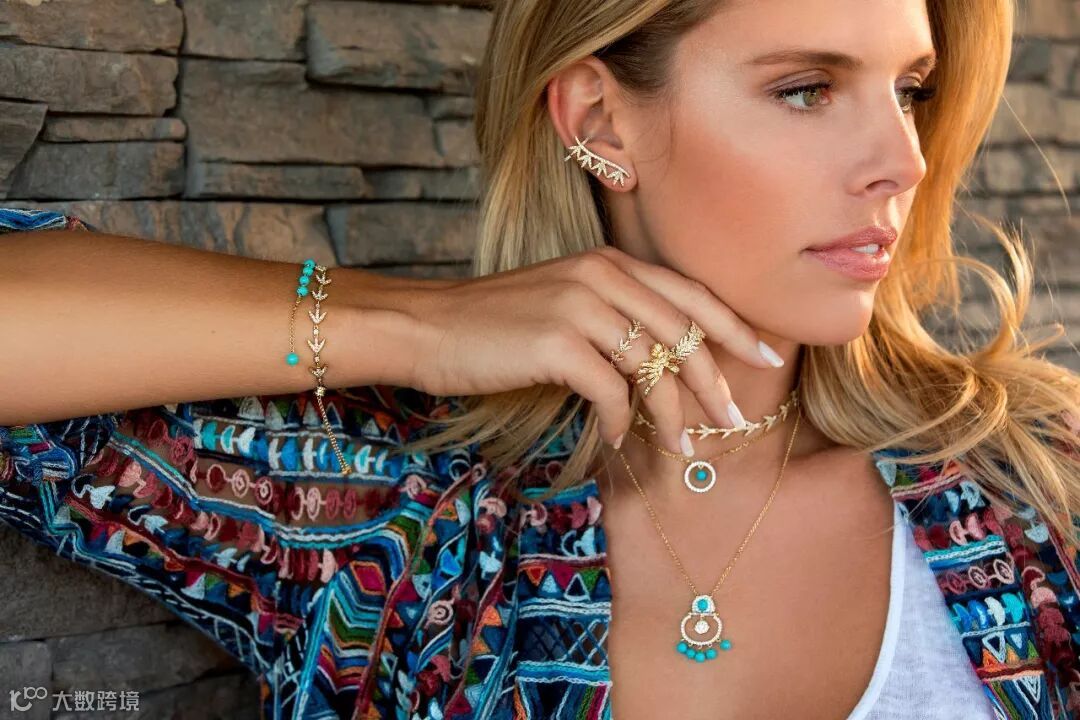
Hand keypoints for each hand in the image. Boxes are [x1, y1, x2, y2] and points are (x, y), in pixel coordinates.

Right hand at [402, 246, 783, 454]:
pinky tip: (616, 440)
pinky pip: (611, 390)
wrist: (428, 326)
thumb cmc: (495, 324)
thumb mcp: (563, 305)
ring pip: (652, 365)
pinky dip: (620, 421)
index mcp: (608, 262)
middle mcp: (601, 275)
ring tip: (682, 450)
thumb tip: (662, 364)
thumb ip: (614, 319)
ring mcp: (579, 305)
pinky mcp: (556, 341)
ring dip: (672, 415)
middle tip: (735, 420)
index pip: (690, 292)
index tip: (767, 357)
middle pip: (682, 329)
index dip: (733, 327)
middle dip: (715, 380)